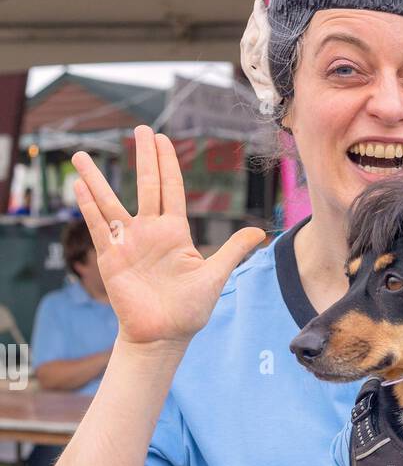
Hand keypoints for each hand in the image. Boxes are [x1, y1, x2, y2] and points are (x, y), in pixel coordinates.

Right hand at [71, 126, 265, 347]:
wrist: (163, 336)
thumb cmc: (189, 310)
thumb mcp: (214, 276)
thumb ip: (232, 250)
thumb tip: (260, 232)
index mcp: (175, 232)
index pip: (170, 189)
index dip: (167, 164)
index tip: (163, 139)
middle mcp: (150, 232)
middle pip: (145, 186)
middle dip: (144, 158)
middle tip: (140, 130)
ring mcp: (128, 243)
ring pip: (110, 202)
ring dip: (96, 179)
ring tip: (81, 155)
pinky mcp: (112, 257)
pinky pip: (98, 226)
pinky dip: (88, 207)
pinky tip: (79, 186)